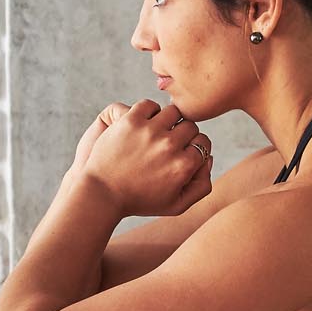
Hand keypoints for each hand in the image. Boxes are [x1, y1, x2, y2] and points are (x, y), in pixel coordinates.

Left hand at [71, 98, 213, 217]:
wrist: (102, 194)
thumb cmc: (139, 201)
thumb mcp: (176, 205)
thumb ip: (201, 186)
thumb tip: (208, 158)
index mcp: (183, 166)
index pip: (202, 143)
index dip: (194, 146)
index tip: (183, 150)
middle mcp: (169, 147)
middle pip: (190, 126)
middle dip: (182, 133)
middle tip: (169, 142)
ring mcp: (149, 131)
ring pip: (172, 112)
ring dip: (167, 120)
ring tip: (157, 131)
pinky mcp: (130, 121)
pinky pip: (149, 105)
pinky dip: (148, 112)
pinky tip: (144, 124)